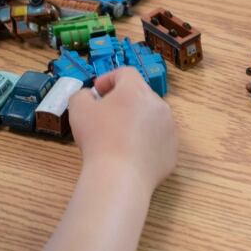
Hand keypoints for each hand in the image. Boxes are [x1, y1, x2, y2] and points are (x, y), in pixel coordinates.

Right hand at [69, 67, 177, 191]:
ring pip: (151, 116)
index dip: (109, 78)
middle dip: (123, 100)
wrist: (120, 177)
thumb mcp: (78, 109)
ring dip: (136, 119)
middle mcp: (158, 104)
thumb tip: (89, 96)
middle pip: (140, 94)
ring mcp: (169, 128)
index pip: (125, 73)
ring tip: (119, 136)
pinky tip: (130, 153)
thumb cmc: (98, 139)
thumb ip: (81, 95)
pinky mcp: (172, 150)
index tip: (97, 92)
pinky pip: (157, 138)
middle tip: (105, 114)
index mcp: (135, 90)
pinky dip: (145, 141)